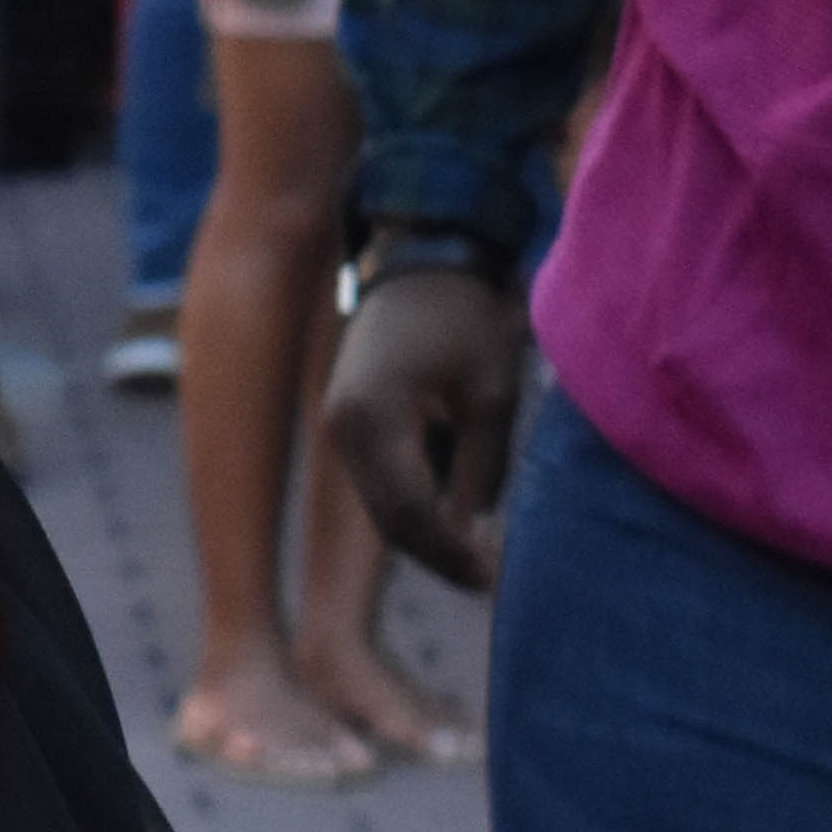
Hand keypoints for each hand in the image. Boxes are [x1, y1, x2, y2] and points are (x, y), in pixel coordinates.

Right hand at [321, 264, 528, 592]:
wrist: (425, 253)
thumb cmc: (467, 316)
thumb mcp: (490, 396)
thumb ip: (482, 471)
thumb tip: (477, 533)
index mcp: (371, 421)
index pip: (410, 514)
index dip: (452, 554)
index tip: (492, 579)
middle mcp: (341, 427)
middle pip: (387, 518)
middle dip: (437, 552)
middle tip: (486, 577)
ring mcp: (338, 421)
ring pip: (381, 502)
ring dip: (425, 527)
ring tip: (478, 543)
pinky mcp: (348, 415)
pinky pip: (378, 476)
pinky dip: (414, 496)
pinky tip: (454, 494)